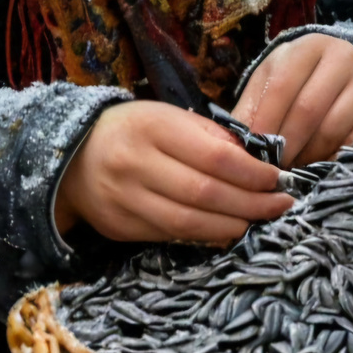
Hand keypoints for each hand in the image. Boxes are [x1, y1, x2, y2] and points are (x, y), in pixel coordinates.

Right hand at [54, 101, 291, 243]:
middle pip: (205, 193)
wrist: (71, 157)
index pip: (213, 155)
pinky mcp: (120, 227)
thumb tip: (254, 161)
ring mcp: (125, 199)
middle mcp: (136, 163)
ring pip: (189, 222)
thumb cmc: (132, 130)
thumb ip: (208, 136)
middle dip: (250, 203)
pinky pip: (171, 236)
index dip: (250, 172)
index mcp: (152, 126)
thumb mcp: (166, 117)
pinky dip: (204, 236)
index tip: (276, 178)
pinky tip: (225, 230)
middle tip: (280, 205)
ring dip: (231, 225)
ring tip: (257, 221)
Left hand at [231, 34, 352, 167]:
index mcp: (308, 46)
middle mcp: (343, 57)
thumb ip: (254, 104)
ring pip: (333, 130)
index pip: (282, 85)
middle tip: (271, 168)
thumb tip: (233, 141)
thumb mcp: (274, 77)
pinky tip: (319, 168)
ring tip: (292, 169)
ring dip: (308, 157)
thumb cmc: (302, 76)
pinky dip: (334, 161)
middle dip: (286, 145)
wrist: (352, 69)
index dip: (265, 122)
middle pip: (308, 110)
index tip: (252, 150)